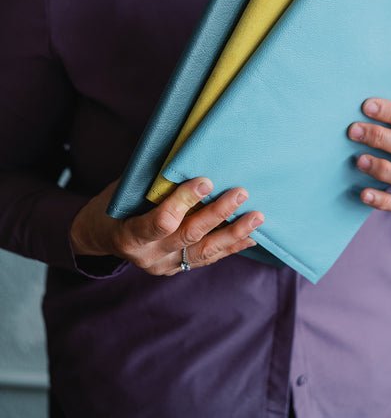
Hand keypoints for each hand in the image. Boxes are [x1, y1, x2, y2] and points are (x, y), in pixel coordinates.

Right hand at [70, 178, 263, 275]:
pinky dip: (232, 246)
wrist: (101, 236)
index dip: (184, 201)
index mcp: (129, 235)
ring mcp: (166, 266)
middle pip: (189, 236)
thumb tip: (186, 154)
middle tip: (240, 192)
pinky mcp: (179, 268)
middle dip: (217, 214)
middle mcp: (149, 256)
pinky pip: (209, 258)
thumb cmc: (112, 204)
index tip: (205, 180)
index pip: (160, 222)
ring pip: (205, 252)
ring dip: (233, 233)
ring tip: (257, 216)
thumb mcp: (123, 190)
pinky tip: (252, 235)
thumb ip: (152, 181)